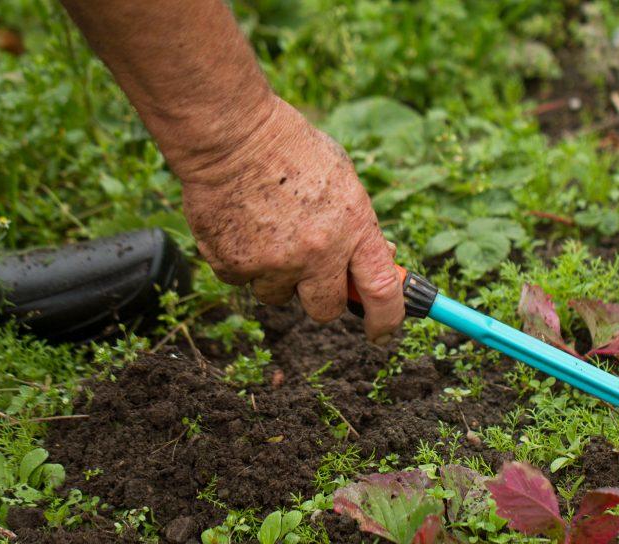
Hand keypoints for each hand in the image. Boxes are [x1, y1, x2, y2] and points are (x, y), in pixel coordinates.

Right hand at [179, 96, 404, 343]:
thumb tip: (381, 260)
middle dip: (319, 297)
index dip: (387, 320)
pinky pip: (243, 282)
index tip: (382, 333)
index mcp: (353, 229)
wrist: (231, 135)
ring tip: (268, 231)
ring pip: (278, 297)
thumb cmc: (292, 150)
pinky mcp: (234, 266)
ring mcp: (274, 263)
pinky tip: (242, 226)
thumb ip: (359, 226)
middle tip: (309, 270)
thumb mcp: (345, 180)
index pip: (382, 292)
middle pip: (325, 310)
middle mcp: (317, 254)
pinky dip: (243, 262)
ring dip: (277, 277)